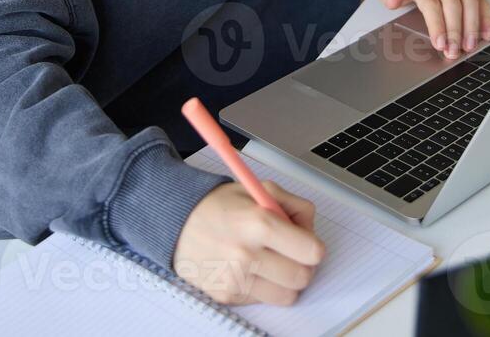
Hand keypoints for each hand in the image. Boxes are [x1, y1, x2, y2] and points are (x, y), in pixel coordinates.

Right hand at [173, 181, 324, 305]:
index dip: (313, 246)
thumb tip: (310, 230)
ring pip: (286, 295)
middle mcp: (247, 255)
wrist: (176, 222)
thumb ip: (293, 205)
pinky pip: (262, 299)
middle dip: (302, 265)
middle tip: (289, 253)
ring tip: (270, 262)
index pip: (312, 252)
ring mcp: (235, 279)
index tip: (306, 243)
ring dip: (284, 280)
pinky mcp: (226, 295)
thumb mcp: (259, 189)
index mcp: (260, 223)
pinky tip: (248, 268)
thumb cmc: (219, 205)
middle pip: (302, 277)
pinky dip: (262, 287)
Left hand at [381, 0, 489, 57]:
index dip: (437, 25)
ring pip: (470, 3)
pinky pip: (482, 1)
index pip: (431, 4)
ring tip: (469, 46)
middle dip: (455, 31)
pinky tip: (486, 34)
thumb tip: (392, 2)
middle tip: (454, 51)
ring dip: (472, 26)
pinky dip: (487, 18)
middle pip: (453, 5)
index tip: (439, 44)